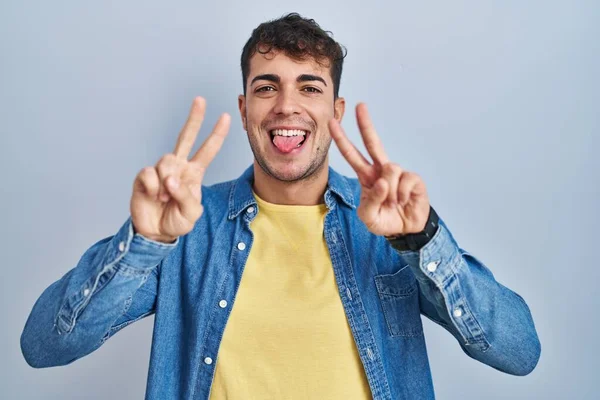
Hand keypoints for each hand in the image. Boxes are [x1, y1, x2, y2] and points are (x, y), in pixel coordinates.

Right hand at [130, 97, 229, 242]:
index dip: (217, 134)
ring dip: (167, 182)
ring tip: (164, 199)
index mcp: (194, 173)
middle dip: (193, 118)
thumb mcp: (190, 213)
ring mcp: (160, 170)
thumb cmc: (176, 221)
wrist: (155, 233)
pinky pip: (149, 173)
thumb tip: (171, 179)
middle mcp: (178, 167)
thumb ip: (185, 196)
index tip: (226, 117)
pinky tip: (153, 196)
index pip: (208, 150)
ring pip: (166, 161)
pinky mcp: (144, 177)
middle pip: (186, 137)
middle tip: (200, 100)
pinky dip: (153, 188)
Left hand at [329, 103, 429, 235]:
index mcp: (366, 176)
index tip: (332, 123)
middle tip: (360, 105)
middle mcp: (381, 170)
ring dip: (389, 191)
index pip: (352, 155)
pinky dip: (401, 194)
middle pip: (373, 142)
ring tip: (392, 203)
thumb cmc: (384, 220)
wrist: (405, 230)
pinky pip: (405, 180)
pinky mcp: (413, 179)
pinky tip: (403, 201)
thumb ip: (371, 201)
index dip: (342, 139)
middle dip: (366, 124)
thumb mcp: (368, 217)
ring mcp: (398, 173)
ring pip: (390, 169)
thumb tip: (382, 182)